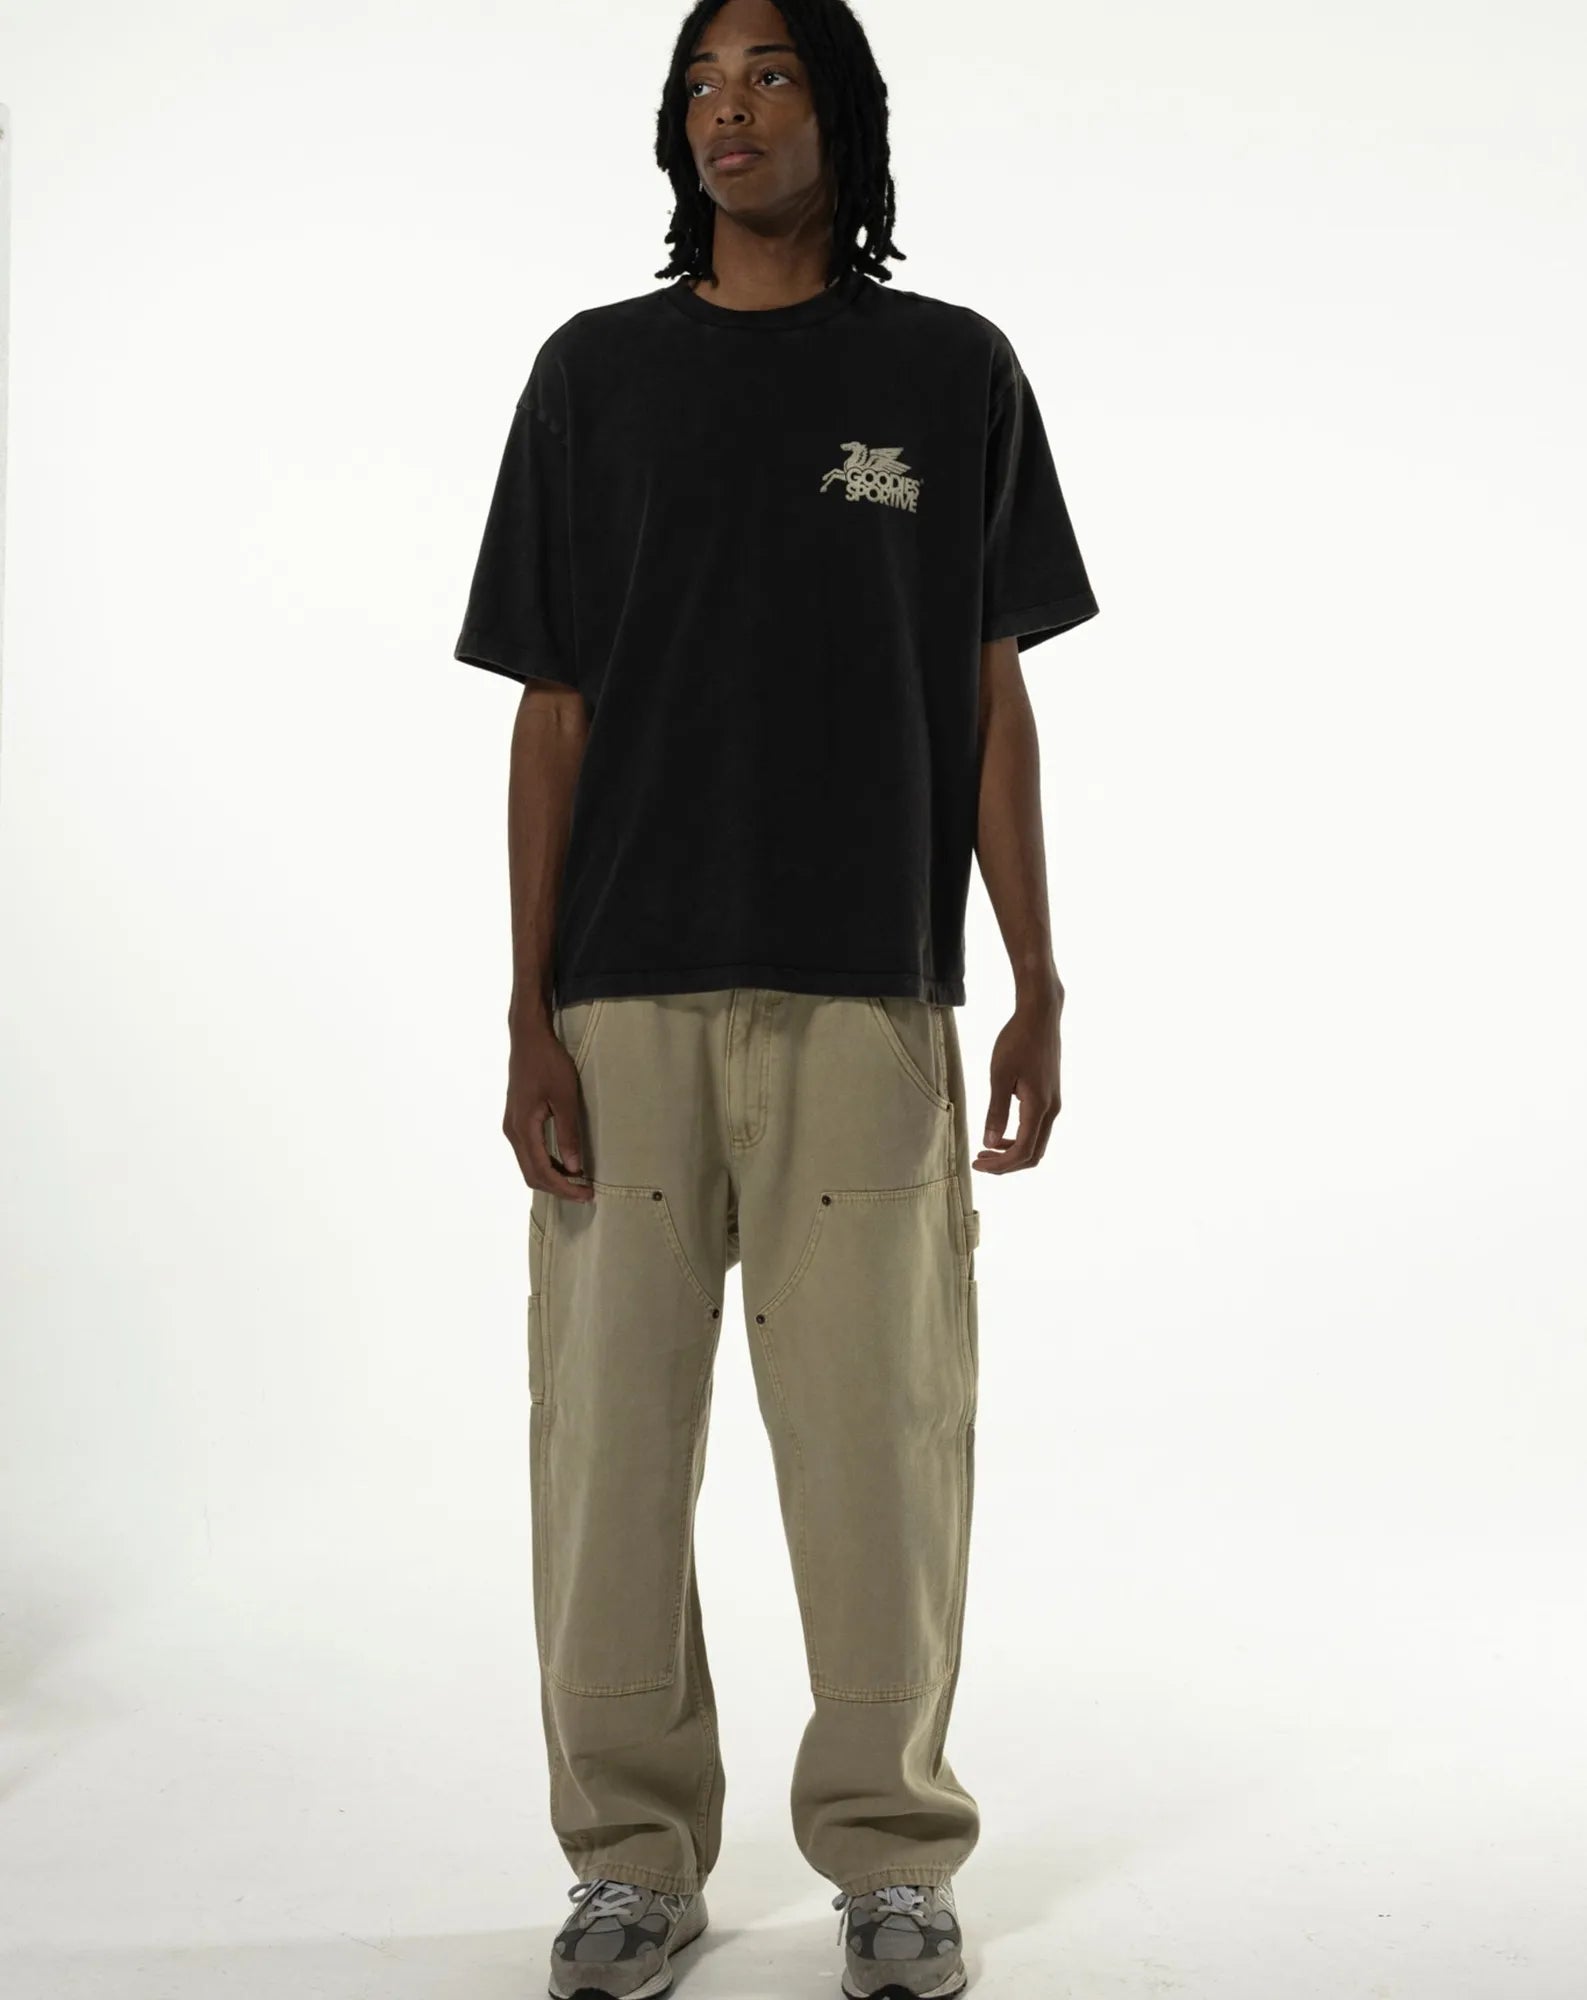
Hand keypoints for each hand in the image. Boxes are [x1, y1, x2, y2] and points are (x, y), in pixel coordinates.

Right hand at [503, 1018, 594, 1200]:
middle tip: (585, 1193)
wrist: (528, 1038)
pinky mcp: (516, 1121)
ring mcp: (512, 1126)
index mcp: (523, 1128)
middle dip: (558, 1189)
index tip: (587, 1194)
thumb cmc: (548, 1063)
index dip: (564, 1188)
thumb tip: (575, 1168)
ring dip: (552, 1177)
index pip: (542, 1171)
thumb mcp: (565, 1097)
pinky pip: (528, 1153)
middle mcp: (512, 1132)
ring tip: (578, 1181)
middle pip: (532, 1175)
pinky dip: (546, 1164)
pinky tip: (565, 1163)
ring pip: (529, 1165)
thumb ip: (568, 1133)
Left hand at [974, 987, 1062, 1172]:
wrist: (1041, 1016)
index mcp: (1039, 1107)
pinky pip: (1038, 1130)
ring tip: (987, 1150)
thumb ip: (996, 1110)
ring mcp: (1054, 1104)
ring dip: (1013, 1153)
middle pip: (1033, 1154)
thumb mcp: (1000, 1075)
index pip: (1022, 1151)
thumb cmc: (1017, 1040)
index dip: (1000, 1164)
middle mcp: (1052, 1110)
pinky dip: (1020, 1139)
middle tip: (979, 1161)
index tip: (976, 1164)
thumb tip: (990, 1142)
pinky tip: (1001, 1134)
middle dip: (1006, 1164)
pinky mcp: (1051, 1097)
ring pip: (1037, 1143)